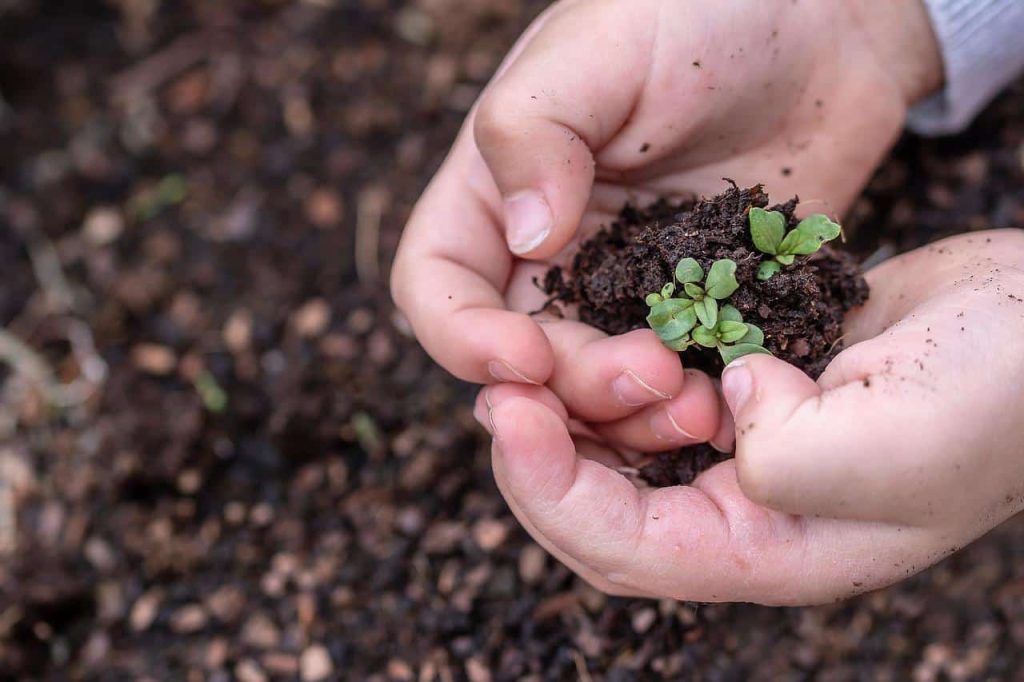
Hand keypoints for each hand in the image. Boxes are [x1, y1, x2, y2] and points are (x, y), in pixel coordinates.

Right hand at [392, 0, 941, 454]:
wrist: (826, 22)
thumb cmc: (701, 10)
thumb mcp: (601, 47)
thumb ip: (535, 132)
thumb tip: (524, 240)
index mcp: (498, 191)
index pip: (437, 285)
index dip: (462, 337)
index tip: (524, 358)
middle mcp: (553, 252)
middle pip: (523, 357)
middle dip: (570, 386)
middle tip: (647, 376)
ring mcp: (628, 287)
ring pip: (598, 387)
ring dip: (631, 414)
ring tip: (696, 403)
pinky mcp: (701, 308)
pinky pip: (681, 376)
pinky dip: (694, 403)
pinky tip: (733, 401)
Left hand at [475, 230, 1023, 603]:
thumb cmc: (995, 395)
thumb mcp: (892, 445)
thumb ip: (785, 455)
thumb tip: (725, 404)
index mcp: (772, 550)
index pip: (625, 547)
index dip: (550, 490)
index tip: (508, 413)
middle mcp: (748, 512)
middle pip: (604, 508)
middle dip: (541, 454)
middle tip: (498, 387)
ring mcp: (746, 449)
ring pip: (622, 450)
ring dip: (575, 410)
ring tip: (535, 358)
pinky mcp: (751, 388)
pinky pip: (659, 394)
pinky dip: (620, 371)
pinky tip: (598, 334)